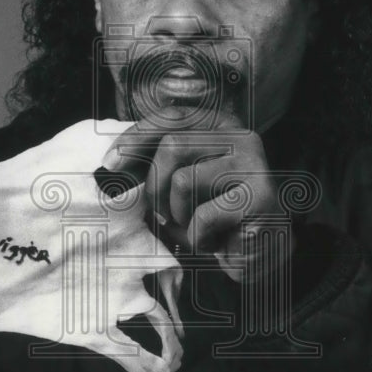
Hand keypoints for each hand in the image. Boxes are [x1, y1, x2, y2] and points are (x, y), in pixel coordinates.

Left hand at [103, 119, 292, 281]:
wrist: (261, 254)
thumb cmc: (214, 218)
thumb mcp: (183, 185)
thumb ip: (158, 165)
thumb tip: (112, 161)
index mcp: (222, 126)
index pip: (174, 117)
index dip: (137, 136)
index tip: (110, 163)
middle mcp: (241, 136)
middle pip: (173, 146)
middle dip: (155, 187)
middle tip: (162, 215)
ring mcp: (254, 164)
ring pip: (183, 180)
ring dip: (178, 216)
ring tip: (196, 229)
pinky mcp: (260, 197)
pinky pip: (202, 215)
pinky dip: (197, 238)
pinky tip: (214, 242)